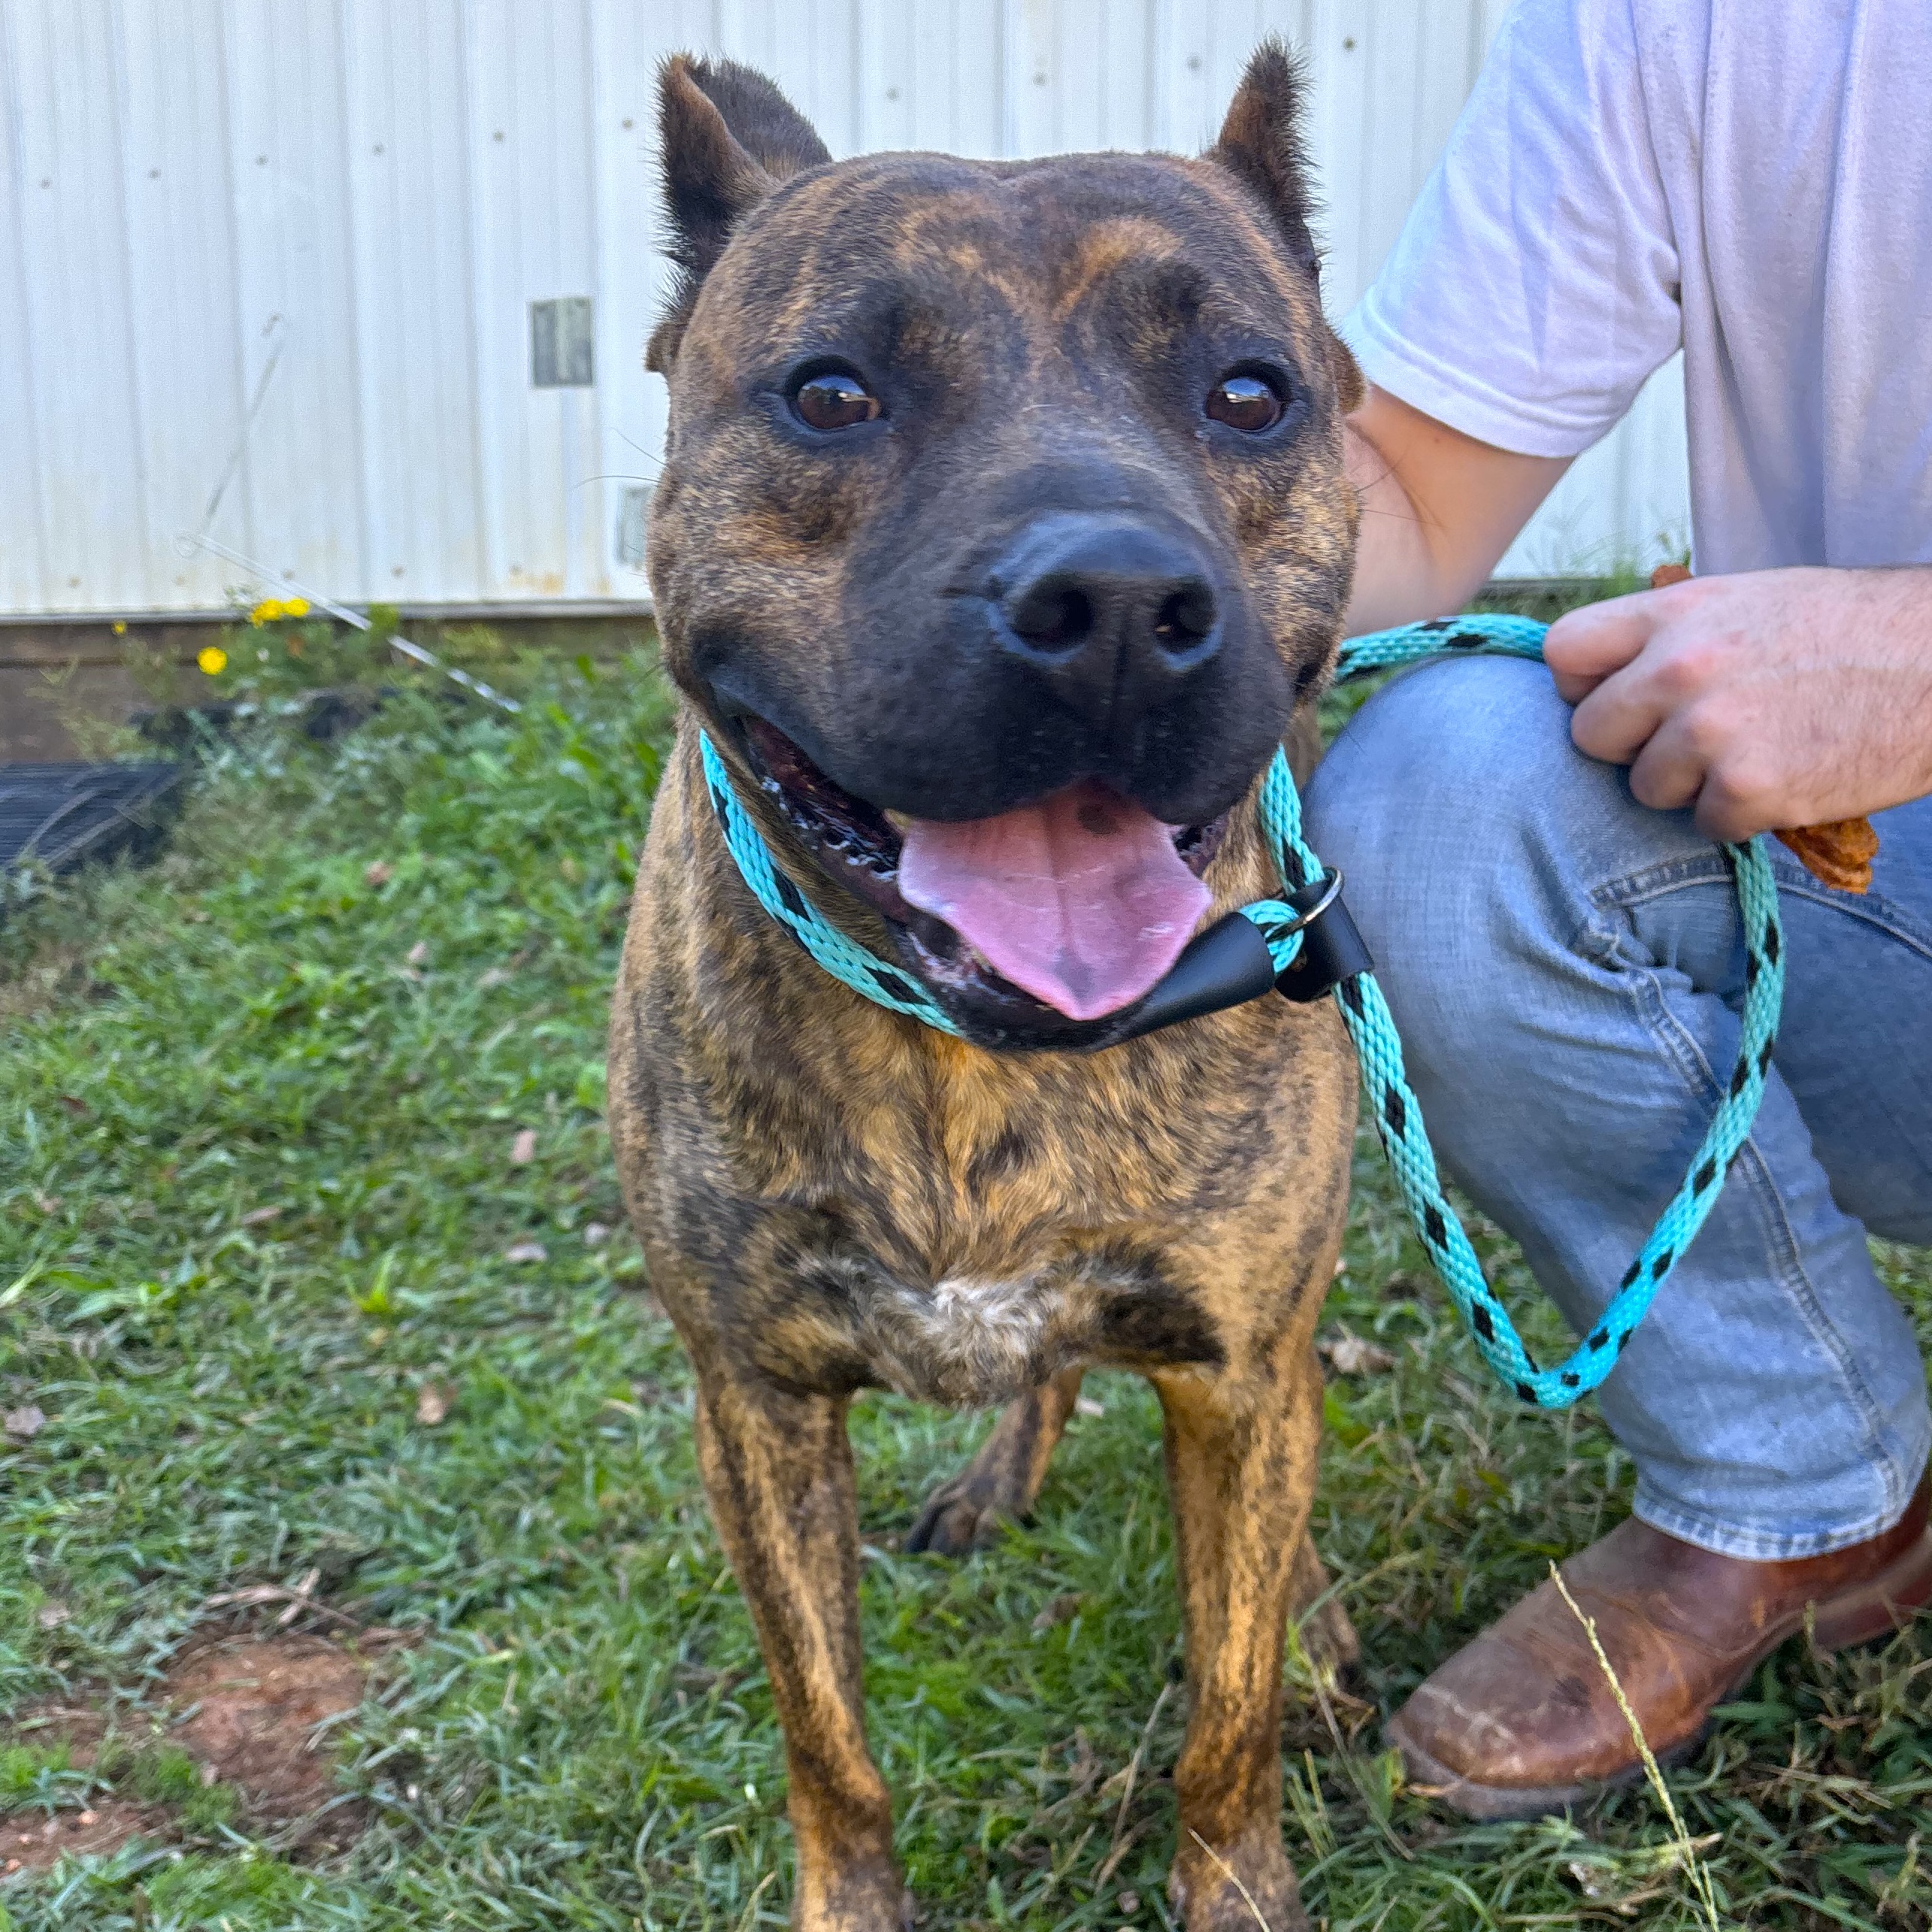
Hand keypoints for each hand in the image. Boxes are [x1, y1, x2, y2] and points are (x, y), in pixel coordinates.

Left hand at [1543, 566, 1931, 839]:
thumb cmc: (1848, 630)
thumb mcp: (1748, 601)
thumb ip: (1672, 634)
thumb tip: (1608, 673)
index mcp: (1675, 613)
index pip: (1564, 652)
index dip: (1581, 685)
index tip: (1616, 698)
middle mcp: (1680, 669)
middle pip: (1589, 734)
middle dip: (1630, 746)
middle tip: (1689, 739)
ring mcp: (1711, 730)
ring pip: (1645, 787)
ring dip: (1689, 785)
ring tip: (1752, 751)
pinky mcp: (1748, 788)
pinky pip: (1705, 824)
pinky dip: (1740, 815)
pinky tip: (1786, 777)